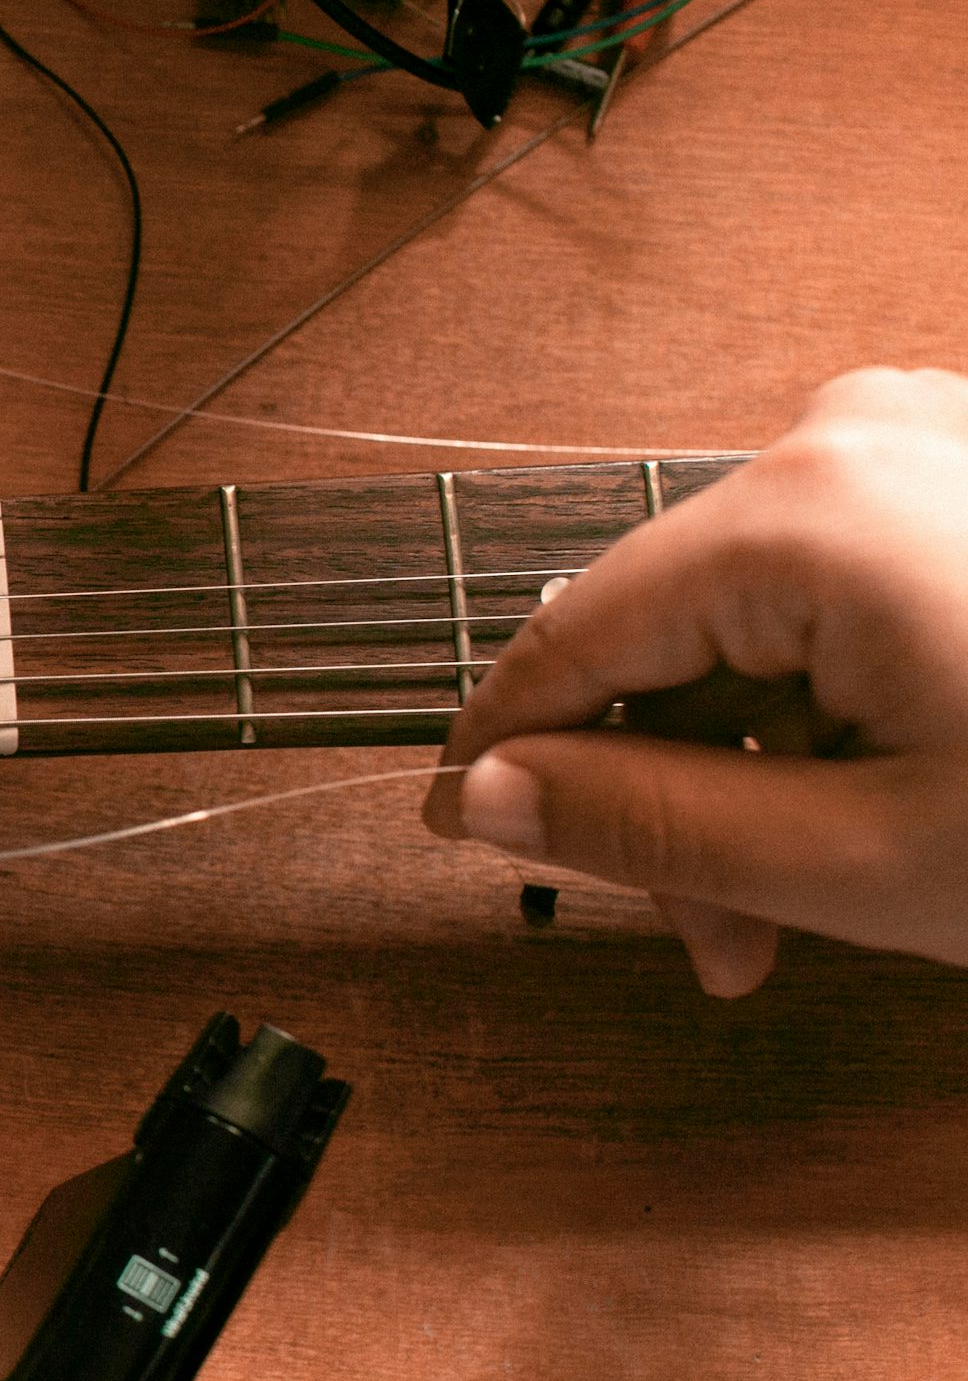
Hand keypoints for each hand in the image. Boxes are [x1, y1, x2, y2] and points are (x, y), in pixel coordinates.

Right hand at [426, 367, 967, 995]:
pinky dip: (833, 703)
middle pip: (667, 633)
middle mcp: (851, 434)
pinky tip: (881, 803)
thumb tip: (486, 799)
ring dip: (753, 763)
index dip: (504, 754)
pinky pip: (840, 588)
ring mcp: (928, 441)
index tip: (459, 833)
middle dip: (671, 797)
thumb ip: (648, 830)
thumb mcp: (867, 859)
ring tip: (814, 900)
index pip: (570, 637)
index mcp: (806, 510)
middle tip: (719, 946)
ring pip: (753, 622)